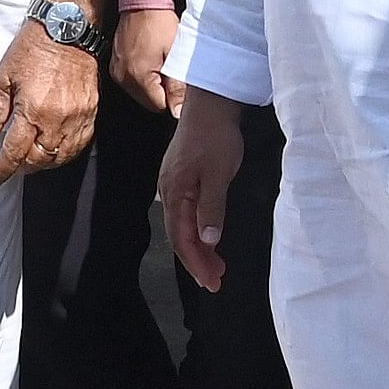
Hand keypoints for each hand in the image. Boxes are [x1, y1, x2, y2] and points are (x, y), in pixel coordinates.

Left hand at [0, 21, 96, 182]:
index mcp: (33, 111)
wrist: (67, 29)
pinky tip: (53, 150)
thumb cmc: (31, 50)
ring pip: (61, 157)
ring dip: (44, 163)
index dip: (3, 170)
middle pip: (40, 159)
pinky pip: (80, 145)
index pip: (15, 152)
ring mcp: (78, 118)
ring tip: (30, 159)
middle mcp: (58, 120)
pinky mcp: (92, 113)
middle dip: (22, 167)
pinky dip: (65, 153)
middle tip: (11, 165)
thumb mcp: (3, 79)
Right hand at [111, 7, 180, 113]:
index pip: (159, 106)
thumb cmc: (160, 24)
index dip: (173, 97)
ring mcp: (116, 71)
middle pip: (148, 102)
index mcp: (137, 76)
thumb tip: (178, 112)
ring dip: (152, 85)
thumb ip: (177, 87)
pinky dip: (142, 77)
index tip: (180, 82)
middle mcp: (122, 77)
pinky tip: (150, 61)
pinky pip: (130, 82)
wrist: (142, 1)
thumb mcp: (175, 54)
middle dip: (162, 93)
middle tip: (171, 70)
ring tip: (161, 63)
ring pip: (139, 93)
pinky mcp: (114, 64)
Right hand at [158, 88, 247, 292]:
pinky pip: (185, 214)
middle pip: (178, 236)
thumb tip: (207, 241)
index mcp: (176, 193)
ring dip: (198, 248)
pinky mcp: (181, 179)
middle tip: (216, 281)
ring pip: (182, 226)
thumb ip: (212, 208)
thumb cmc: (216, 138)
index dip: (197, 263)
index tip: (212, 282)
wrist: (210, 105)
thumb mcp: (219, 174)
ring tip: (217, 265)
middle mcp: (168, 192)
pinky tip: (209, 237)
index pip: (182, 238)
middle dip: (196, 262)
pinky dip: (197, 231)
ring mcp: (172, 185)